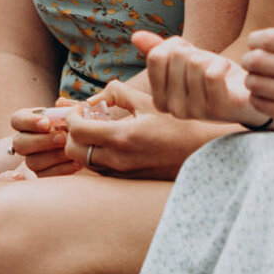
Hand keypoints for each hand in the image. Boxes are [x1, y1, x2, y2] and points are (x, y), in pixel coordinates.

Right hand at [8, 98, 81, 176]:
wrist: (84, 144)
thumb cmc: (76, 125)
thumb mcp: (73, 114)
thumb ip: (67, 108)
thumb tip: (61, 103)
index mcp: (27, 121)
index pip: (17, 120)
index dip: (29, 122)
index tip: (47, 123)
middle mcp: (25, 141)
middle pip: (19, 143)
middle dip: (42, 141)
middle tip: (62, 137)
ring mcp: (32, 159)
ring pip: (32, 162)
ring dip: (53, 156)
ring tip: (71, 151)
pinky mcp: (42, 175)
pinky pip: (46, 176)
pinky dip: (62, 169)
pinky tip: (76, 163)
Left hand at [63, 77, 229, 177]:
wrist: (202, 153)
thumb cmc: (179, 125)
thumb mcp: (149, 102)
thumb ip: (118, 93)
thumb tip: (96, 97)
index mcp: (121, 137)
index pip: (77, 131)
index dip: (71, 117)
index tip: (79, 108)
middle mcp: (118, 160)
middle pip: (74, 151)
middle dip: (72, 133)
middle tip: (84, 119)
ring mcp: (123, 173)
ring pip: (86, 162)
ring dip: (83, 145)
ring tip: (97, 129)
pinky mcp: (129, 180)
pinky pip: (101, 169)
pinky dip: (96, 156)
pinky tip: (110, 142)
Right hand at [139, 31, 265, 126]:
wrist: (249, 96)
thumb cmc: (214, 78)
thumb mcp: (184, 62)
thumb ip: (159, 51)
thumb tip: (135, 36)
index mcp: (160, 100)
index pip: (156, 57)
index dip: (176, 46)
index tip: (189, 56)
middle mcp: (174, 110)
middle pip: (176, 57)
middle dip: (194, 52)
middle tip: (207, 65)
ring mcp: (196, 112)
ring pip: (194, 63)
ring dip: (211, 59)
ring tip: (218, 70)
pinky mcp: (219, 109)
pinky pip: (211, 74)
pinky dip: (222, 64)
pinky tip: (227, 70)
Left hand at [240, 29, 273, 139]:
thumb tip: (259, 40)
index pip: (270, 39)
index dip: (255, 40)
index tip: (254, 43)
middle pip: (259, 60)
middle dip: (248, 59)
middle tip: (250, 61)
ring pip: (256, 83)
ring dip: (251, 79)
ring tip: (256, 78)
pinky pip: (262, 104)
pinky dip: (256, 97)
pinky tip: (264, 94)